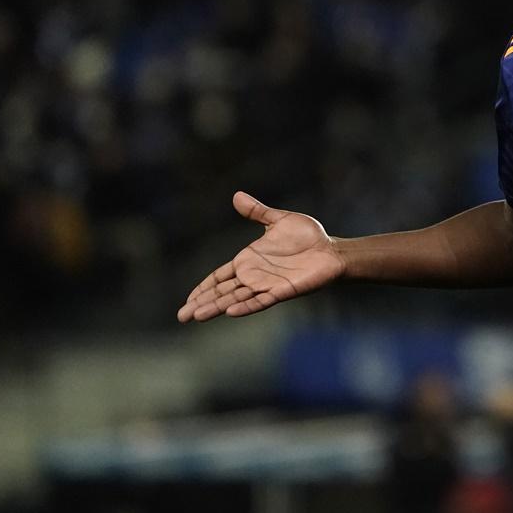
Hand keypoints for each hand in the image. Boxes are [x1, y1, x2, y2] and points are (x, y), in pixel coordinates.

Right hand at [177, 192, 344, 321]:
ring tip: (197, 316)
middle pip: (222, 292)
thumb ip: (257, 212)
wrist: (331, 249)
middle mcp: (254, 275)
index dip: (203, 287)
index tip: (188, 299)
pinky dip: (245, 306)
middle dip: (202, 303)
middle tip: (181, 316)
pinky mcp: (282, 291)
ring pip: (236, 299)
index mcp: (249, 260)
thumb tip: (236, 196)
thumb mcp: (279, 220)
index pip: (219, 277)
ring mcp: (267, 285)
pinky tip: (230, 311)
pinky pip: (260, 301)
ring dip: (217, 307)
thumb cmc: (308, 236)